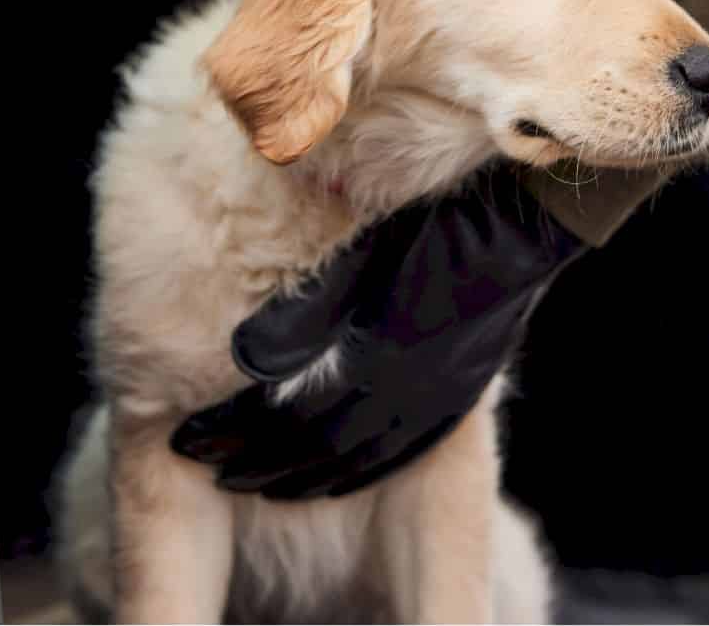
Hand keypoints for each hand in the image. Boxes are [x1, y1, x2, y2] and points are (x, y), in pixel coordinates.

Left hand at [169, 178, 584, 499]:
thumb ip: (302, 313)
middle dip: (255, 461)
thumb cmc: (433, 227)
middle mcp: (405, 394)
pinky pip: (400, 451)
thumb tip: (241, 358)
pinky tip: (336, 473)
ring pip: (357, 460)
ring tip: (256, 480)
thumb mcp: (360, 261)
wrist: (520, 229)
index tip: (187, 437)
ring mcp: (436, 401)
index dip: (232, 431)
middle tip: (206, 465)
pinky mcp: (459, 395)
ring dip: (301, 475)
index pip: (285, 418)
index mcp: (374, 359)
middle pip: (315, 450)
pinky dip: (356, 470)